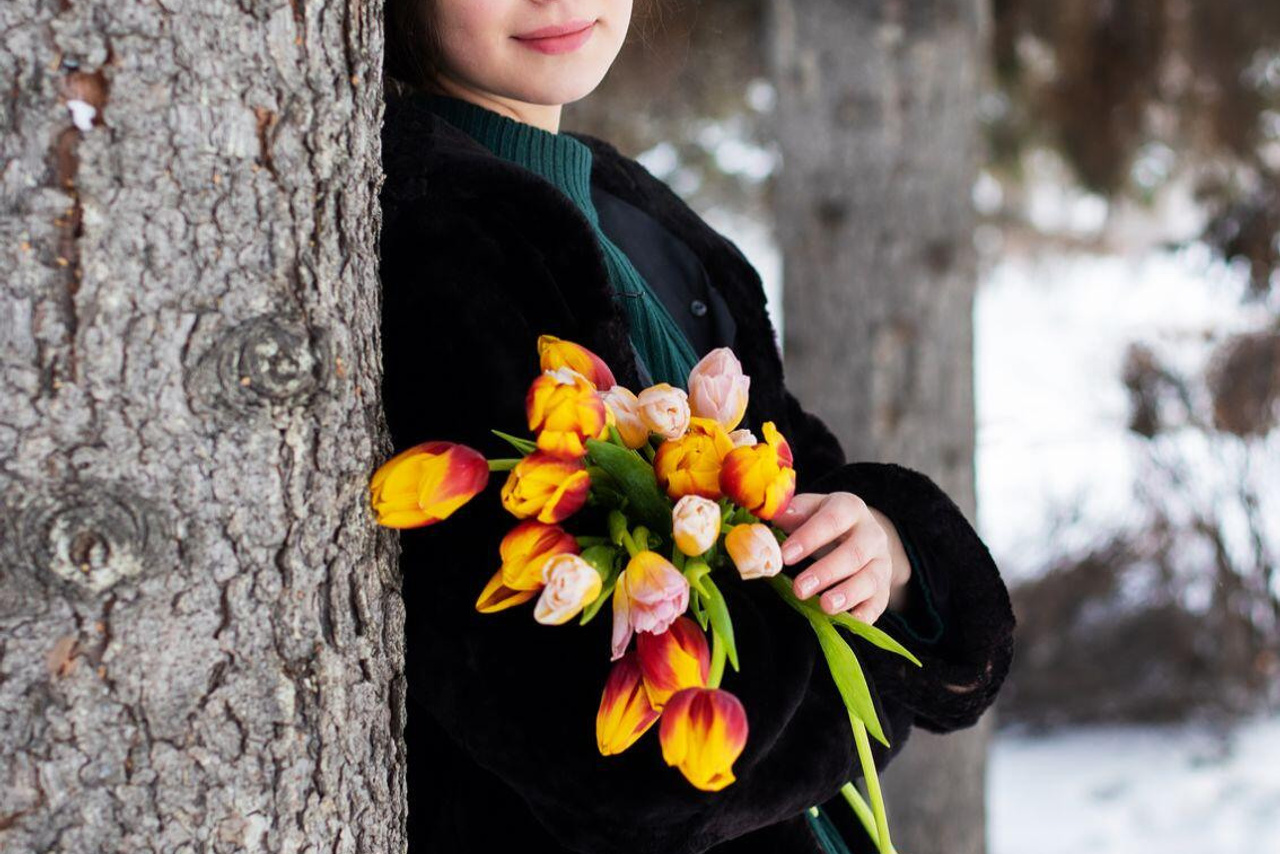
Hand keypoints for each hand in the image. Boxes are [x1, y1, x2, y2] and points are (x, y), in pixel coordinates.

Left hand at [775, 492, 912, 622]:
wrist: (860, 533)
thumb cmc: (825, 522)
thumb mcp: (810, 509)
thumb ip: (792, 511)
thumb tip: (773, 515)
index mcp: (850, 508)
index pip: (832, 520)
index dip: (809, 537)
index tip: (785, 555)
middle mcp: (872, 534)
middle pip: (854, 553)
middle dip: (826, 572)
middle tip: (800, 589)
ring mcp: (881, 561)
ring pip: (871, 578)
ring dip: (848, 594)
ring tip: (825, 606)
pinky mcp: (884, 586)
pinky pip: (880, 602)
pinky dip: (867, 613)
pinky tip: (851, 621)